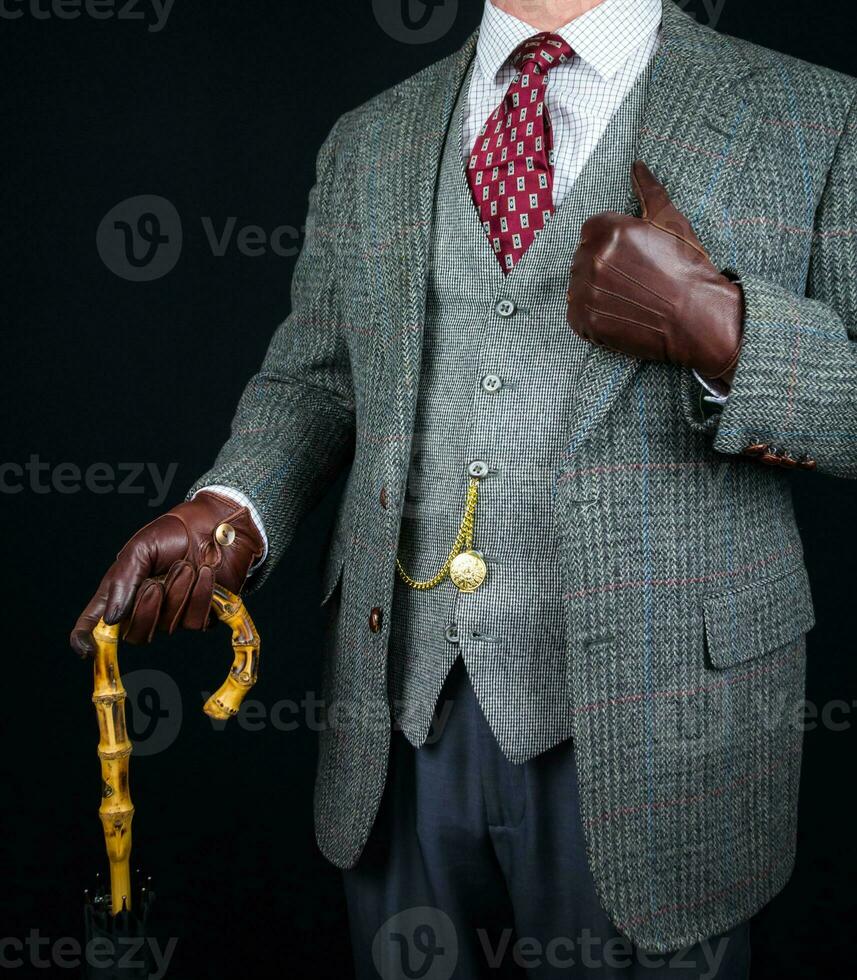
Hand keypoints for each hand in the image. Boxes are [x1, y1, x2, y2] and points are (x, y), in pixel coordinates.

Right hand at [70, 491, 263, 654]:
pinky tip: (205, 573)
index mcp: (121, 591)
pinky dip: (200, 596)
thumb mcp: (140, 549)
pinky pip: (195, 622)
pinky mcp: (200, 615)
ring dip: (178, 593)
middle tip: (155, 583)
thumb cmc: (174, 532)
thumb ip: (123, 581)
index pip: (95, 623)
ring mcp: (173, 614)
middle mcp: (144, 608)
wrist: (216, 525)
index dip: (86, 639)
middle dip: (146, 611)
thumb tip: (111, 619)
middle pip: (135, 635)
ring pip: (168, 627)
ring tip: (186, 565)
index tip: (86, 650)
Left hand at [567, 161, 743, 384]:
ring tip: (628, 298)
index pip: (591, 231)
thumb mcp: (671, 221)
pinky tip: (619, 315)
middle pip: (583, 259)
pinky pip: (576, 315)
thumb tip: (637, 165)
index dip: (612, 244)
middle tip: (634, 279)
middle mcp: (592, 258)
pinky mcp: (584, 321)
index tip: (631, 257)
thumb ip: (648, 190)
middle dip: (604, 267)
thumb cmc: (687, 267)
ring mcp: (586, 291)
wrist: (698, 316)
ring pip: (578, 286)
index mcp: (607, 229)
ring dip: (597, 291)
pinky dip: (592, 317)